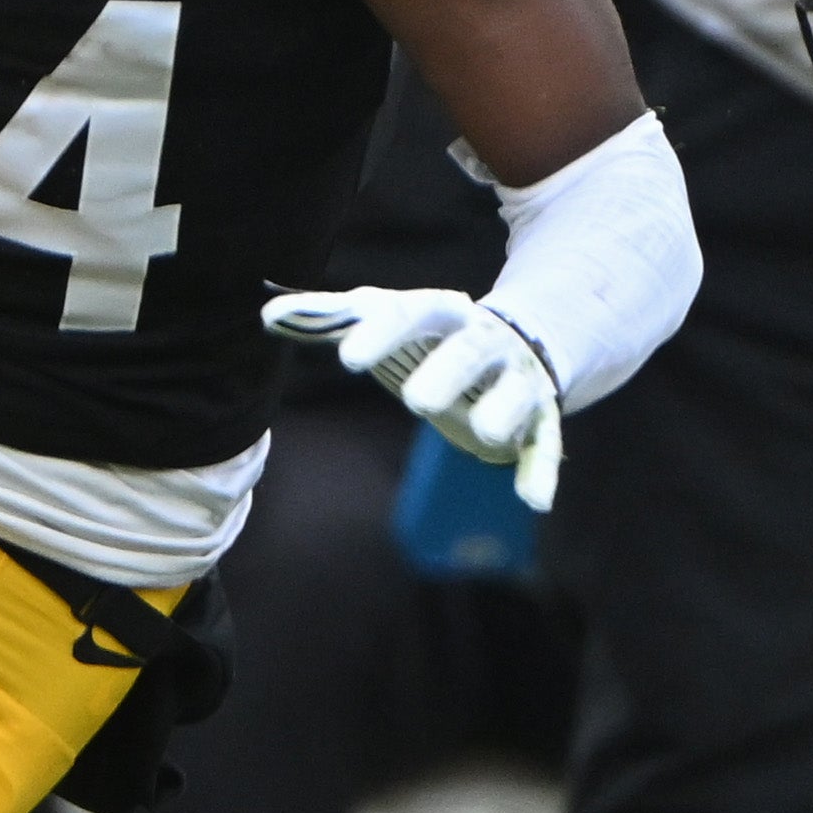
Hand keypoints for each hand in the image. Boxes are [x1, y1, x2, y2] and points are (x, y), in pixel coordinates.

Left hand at [263, 286, 568, 511]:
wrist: (514, 341)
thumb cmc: (429, 337)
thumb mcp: (386, 321)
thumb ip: (330, 317)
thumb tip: (268, 315)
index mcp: (441, 312)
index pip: (410, 315)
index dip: (381, 337)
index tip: (348, 359)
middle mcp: (484, 340)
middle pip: (467, 352)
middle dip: (446, 372)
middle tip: (416, 400)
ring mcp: (514, 378)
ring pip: (513, 391)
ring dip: (502, 411)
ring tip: (485, 433)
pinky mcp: (538, 415)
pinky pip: (544, 442)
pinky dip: (539, 469)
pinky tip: (534, 499)